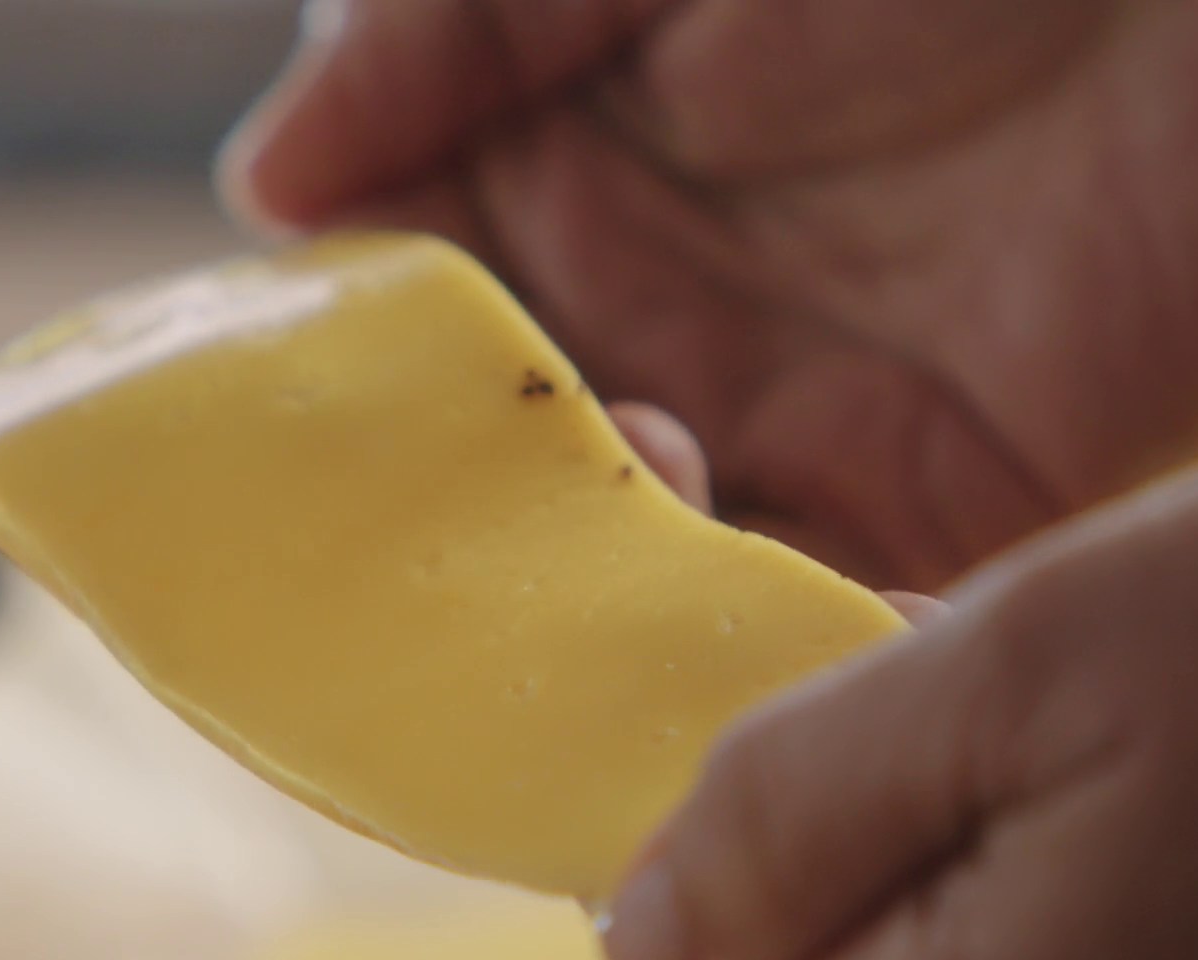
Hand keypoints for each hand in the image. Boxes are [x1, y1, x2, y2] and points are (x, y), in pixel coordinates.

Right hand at [219, 0, 1197, 590]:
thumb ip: (432, 34)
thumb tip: (263, 187)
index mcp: (563, 200)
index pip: (403, 337)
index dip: (333, 404)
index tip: (265, 465)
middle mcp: (656, 333)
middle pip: (500, 488)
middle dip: (448, 537)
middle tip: (413, 552)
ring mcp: (788, 429)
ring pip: (632, 574)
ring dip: (580, 601)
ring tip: (558, 575)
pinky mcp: (934, 506)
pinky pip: (808, 616)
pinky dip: (738, 656)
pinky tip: (678, 658)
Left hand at [599, 430, 1197, 959]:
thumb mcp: (1016, 672)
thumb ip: (793, 812)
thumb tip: (636, 940)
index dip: (722, 823)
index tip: (775, 665)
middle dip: (830, 805)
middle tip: (902, 641)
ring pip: (944, 946)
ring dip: (927, 799)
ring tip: (1012, 668)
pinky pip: (1048, 939)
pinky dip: (1020, 821)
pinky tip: (1076, 710)